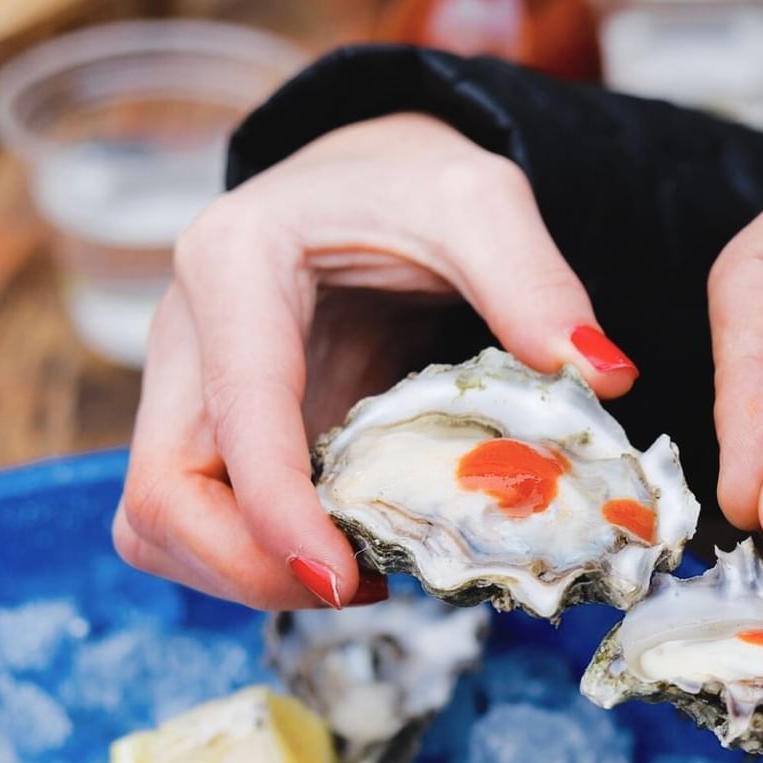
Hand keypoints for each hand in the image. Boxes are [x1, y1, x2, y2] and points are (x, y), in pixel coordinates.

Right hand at [115, 112, 638, 609]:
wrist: (370, 175)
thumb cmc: (415, 179)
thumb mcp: (482, 201)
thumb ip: (535, 282)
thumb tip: (604, 375)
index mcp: (235, 267)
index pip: (232, 415)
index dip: (274, 512)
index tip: (339, 579)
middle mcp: (188, 337)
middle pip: (158, 497)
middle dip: (245, 568)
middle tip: (355, 586)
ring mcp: (192, 394)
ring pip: (160, 526)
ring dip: (246, 576)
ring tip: (361, 574)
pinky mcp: (219, 438)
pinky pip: (208, 527)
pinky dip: (263, 561)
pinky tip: (350, 550)